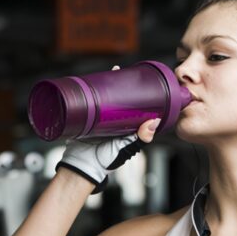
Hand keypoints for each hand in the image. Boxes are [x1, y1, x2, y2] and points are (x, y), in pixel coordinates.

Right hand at [57, 66, 160, 193]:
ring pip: (107, 97)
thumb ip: (140, 138)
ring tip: (113, 71)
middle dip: (122, 84)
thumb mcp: (127, 148)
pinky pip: (92, 101)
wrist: (81, 165)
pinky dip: (94, 91)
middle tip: (123, 71)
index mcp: (127, 127)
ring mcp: (101, 118)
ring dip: (109, 84)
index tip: (142, 81)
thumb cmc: (106, 160)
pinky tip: (96, 81)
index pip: (135, 107)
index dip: (138, 94)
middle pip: (120, 99)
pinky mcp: (88, 117)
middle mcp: (115, 121)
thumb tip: (155, 121)